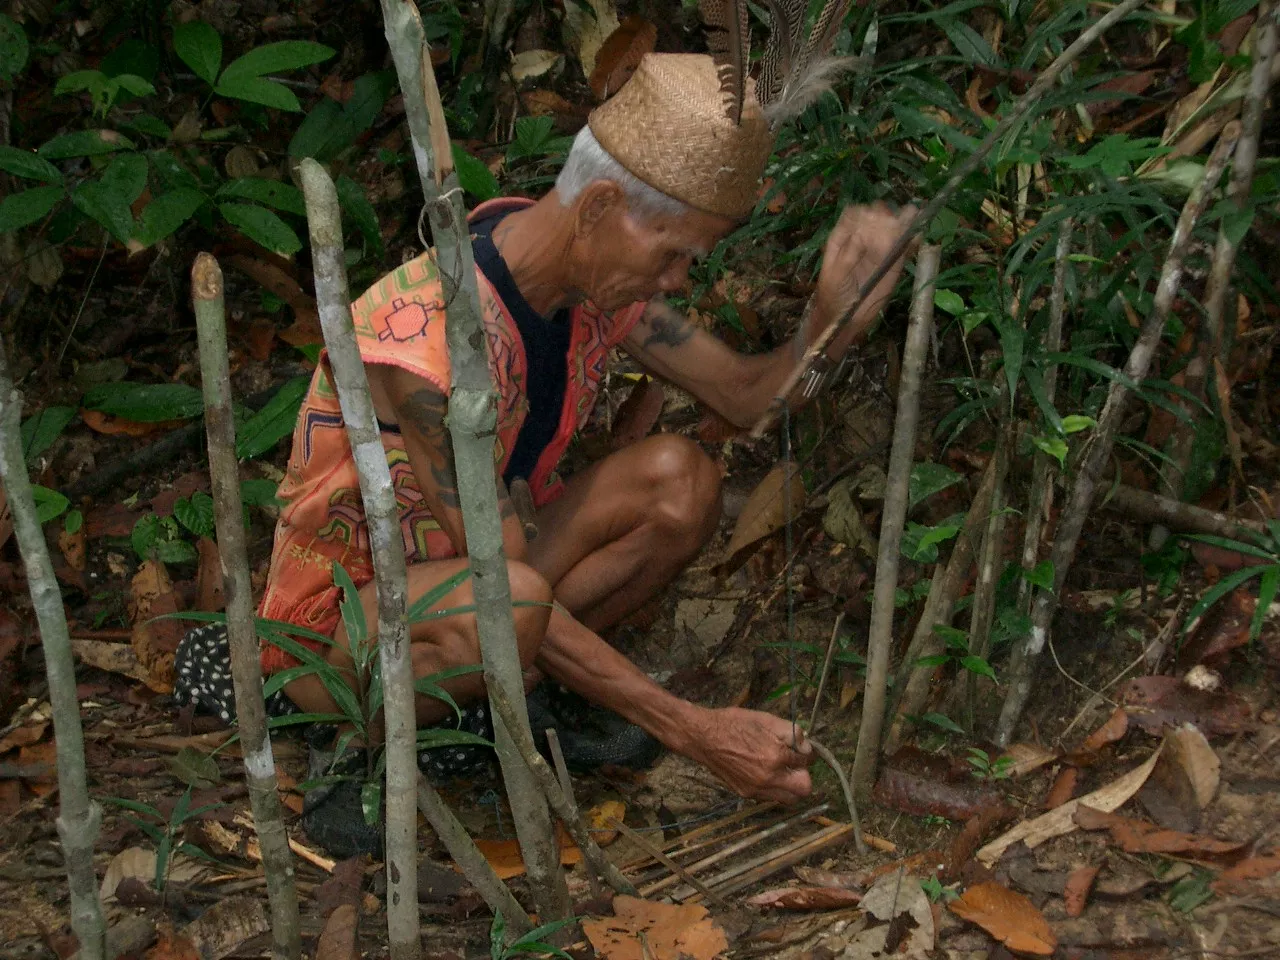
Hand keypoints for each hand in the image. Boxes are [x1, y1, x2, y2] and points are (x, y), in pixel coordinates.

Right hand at [683, 706, 812, 802]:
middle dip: (804, 775)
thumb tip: (806, 747)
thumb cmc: (735, 724)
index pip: (806, 761)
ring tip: (782, 771)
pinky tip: (766, 774)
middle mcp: (768, 778)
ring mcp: (757, 789)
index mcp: (775, 756)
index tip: (802, 750)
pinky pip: (770, 797)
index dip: (807, 753)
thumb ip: (791, 733)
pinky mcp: (746, 794)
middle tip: (795, 764)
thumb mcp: (766, 719)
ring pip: (788, 799)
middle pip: (804, 789)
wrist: (704, 737)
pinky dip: (774, 789)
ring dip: (791, 786)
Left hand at [812, 203, 918, 336]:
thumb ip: (848, 254)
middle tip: (889, 227)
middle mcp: (863, 237)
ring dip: (903, 220)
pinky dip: (913, 238)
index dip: (864, 214)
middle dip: (884, 216)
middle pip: (877, 216)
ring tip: (909, 221)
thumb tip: (863, 234)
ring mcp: (880, 248)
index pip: (855, 214)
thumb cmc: (833, 294)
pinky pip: (905, 245)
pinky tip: (917, 235)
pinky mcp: (894, 260)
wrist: (846, 318)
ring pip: (894, 226)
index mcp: (843, 236)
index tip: (870, 223)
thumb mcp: (836, 275)